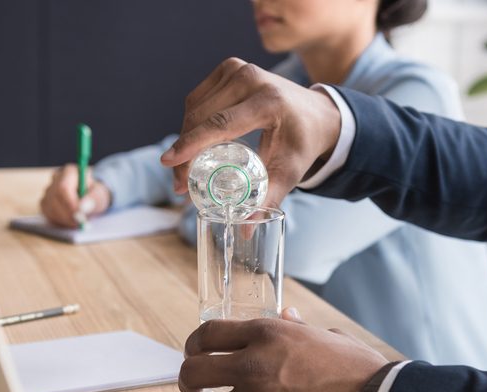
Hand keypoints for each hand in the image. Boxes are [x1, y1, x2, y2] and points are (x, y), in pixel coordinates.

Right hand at [39, 164, 111, 227]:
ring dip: (65, 219)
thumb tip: (82, 209)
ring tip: (79, 222)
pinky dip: (59, 220)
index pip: (64, 188)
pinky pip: (48, 213)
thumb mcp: (100, 195)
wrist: (90, 198)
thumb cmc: (95, 194)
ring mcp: (48, 189)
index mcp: (70, 171)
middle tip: (81, 224)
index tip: (81, 217)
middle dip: (68, 214)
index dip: (70, 205)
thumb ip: (93, 200)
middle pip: (55, 198)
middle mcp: (56, 177)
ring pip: (50, 207)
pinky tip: (70, 221)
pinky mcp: (45, 202)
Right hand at [160, 58, 341, 208]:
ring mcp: (238, 68)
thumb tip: (244, 228)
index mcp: (269, 101)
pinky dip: (191, 122)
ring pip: (195, 107)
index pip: (220, 123)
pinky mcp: (229, 68)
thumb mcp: (291, 170)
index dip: (191, 144)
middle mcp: (251, 78)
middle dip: (185, 151)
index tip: (169, 162)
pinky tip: (193, 145)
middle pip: (203, 116)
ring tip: (184, 170)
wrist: (317, 112)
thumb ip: (269, 198)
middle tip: (179, 184)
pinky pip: (198, 98)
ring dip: (184, 138)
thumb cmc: (303, 143)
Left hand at [179, 308, 388, 391]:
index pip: (205, 335)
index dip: (194, 347)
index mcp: (266, 334)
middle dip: (191, 382)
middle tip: (199, 390)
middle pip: (192, 372)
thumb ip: (297, 328)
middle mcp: (253, 366)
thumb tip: (285, 315)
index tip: (196, 356)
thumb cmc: (358, 372)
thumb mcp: (327, 337)